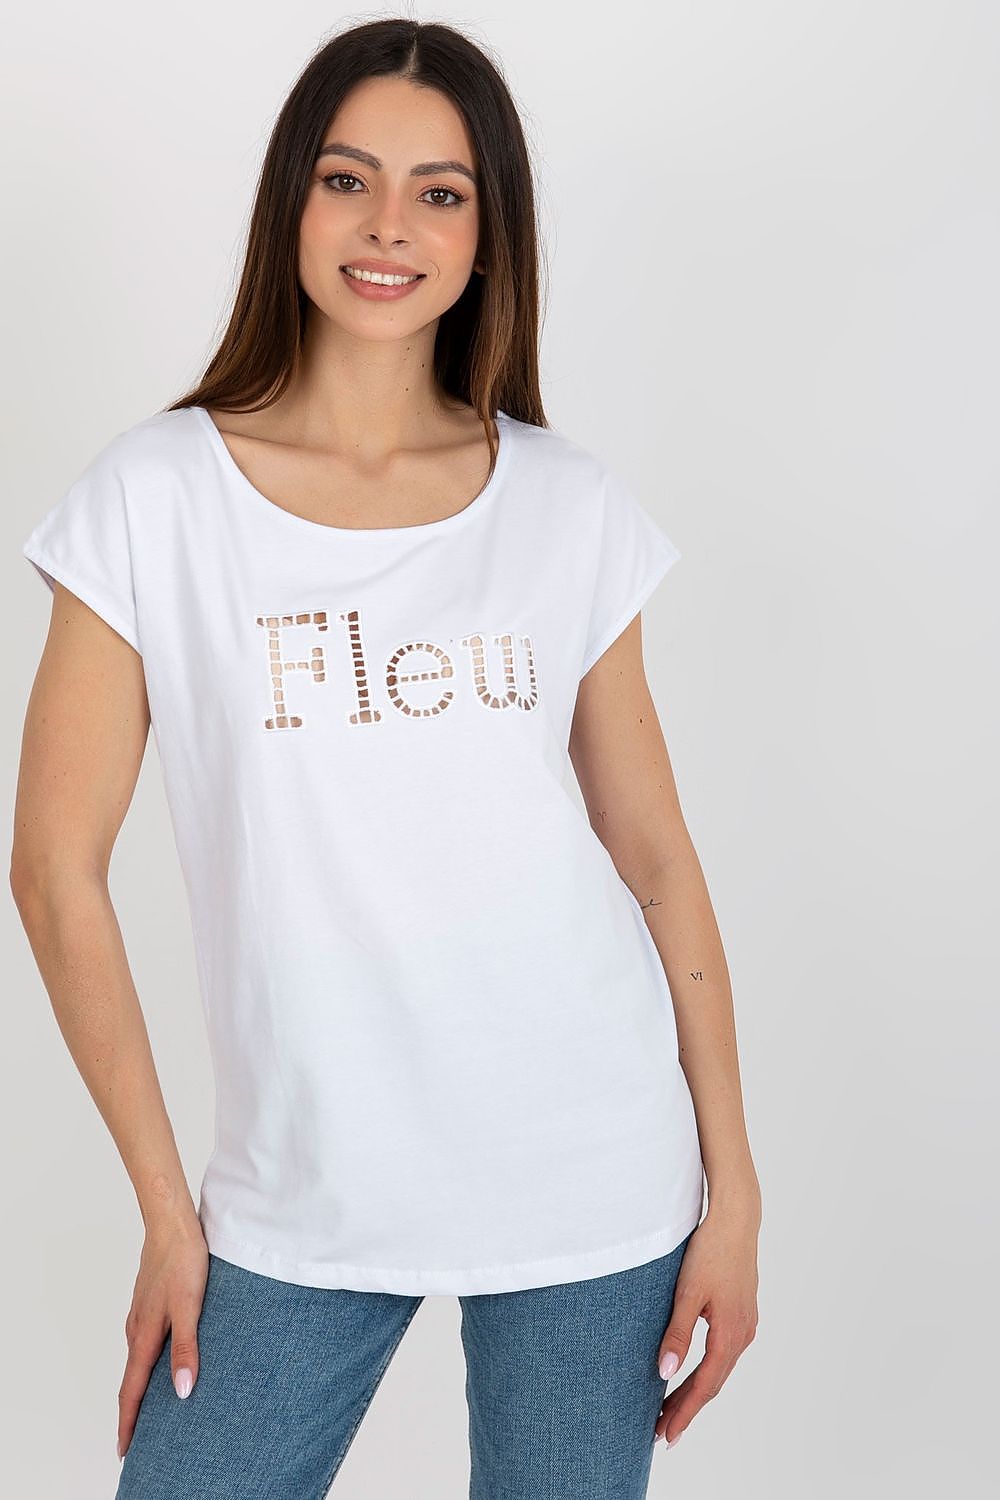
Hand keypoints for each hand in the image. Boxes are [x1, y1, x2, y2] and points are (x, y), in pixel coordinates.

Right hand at [117, 1218, 209, 1460]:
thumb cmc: (183, 1260)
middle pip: (132, 1380)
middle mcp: (137, 1329)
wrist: (171, 1222)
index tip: (125, 1451)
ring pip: (138, 1359)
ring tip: (151, 1407)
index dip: (129, 1423)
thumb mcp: (191, 1307)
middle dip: (133, 1411)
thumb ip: (186, 1349)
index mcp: (144, 1336)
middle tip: (137, 1439)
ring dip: (140, 1385)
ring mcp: (141, 1314)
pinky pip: (145, 1341)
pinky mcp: (150, 1301)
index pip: (132, 1391)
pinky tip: (161, 1358)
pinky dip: (148, 1361)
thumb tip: (183, 1392)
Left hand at [654, 1200, 758, 1446]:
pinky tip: (693, 1373)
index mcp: (730, 1334)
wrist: (736, 1220)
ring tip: (671, 1408)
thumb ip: (677, 1333)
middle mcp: (743, 1335)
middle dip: (687, 1408)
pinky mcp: (741, 1313)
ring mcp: (745, 1324)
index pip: (703, 1385)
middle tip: (661, 1431)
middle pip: (712, 1382)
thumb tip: (666, 1373)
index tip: (665, 1435)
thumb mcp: (687, 1292)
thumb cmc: (710, 1251)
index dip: (684, 1412)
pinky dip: (706, 1370)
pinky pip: (723, 1353)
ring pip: (719, 1369)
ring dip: (696, 1390)